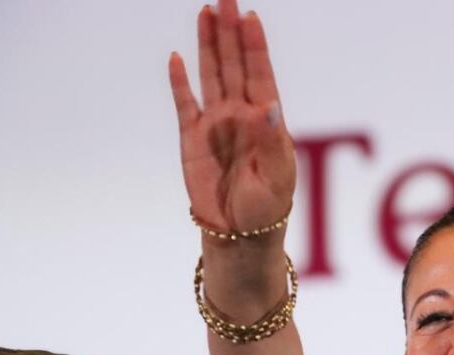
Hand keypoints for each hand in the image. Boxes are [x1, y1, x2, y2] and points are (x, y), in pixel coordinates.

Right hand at [169, 0, 294, 234]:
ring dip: (208, 45)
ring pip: (210, 75)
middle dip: (230, 32)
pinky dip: (180, 82)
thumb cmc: (267, 207)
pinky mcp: (191, 139)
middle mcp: (241, 115)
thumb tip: (270, 105)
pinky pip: (184, 104)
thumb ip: (271, 140)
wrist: (241, 233)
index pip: (261, 75)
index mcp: (267, 122)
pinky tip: (176, 57)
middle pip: (234, 65)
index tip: (250, 17)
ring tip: (206, 12)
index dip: (255, 46)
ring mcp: (215, 124)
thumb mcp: (277, 176)